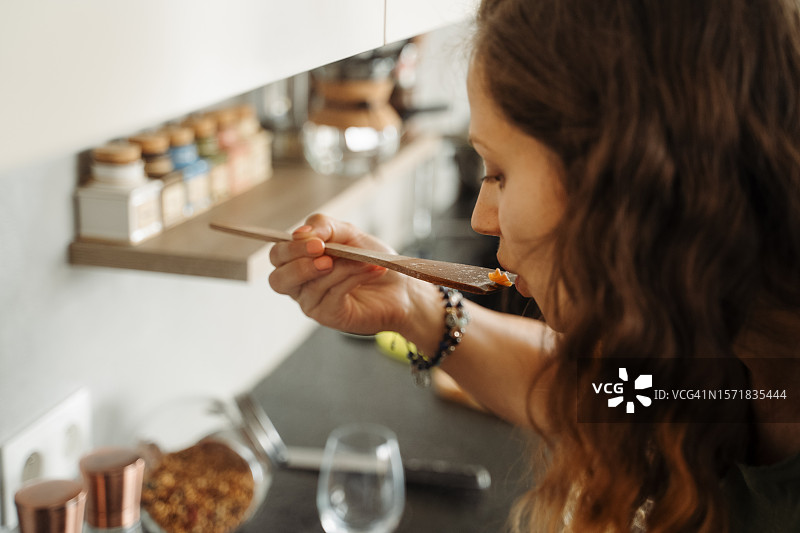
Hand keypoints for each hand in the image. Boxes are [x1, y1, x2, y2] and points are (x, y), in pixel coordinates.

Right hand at [269, 214, 424, 334]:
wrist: (399, 285)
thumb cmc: (369, 257)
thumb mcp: (347, 233)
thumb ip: (323, 227)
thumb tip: (300, 233)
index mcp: (298, 261)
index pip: (277, 256)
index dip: (291, 249)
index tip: (317, 243)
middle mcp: (299, 285)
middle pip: (279, 280)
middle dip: (300, 266)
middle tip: (327, 257)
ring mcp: (312, 303)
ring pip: (314, 284)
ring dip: (342, 268)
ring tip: (365, 260)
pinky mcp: (329, 315)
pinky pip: (334, 294)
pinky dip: (354, 278)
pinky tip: (372, 270)